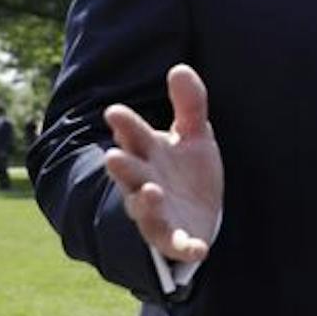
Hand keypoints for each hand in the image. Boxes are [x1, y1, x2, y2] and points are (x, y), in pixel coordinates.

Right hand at [102, 64, 222, 262]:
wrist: (201, 213)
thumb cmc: (189, 171)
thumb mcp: (195, 135)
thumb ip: (190, 104)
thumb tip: (180, 67)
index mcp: (148, 154)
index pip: (132, 136)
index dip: (125, 125)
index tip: (115, 113)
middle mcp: (145, 182)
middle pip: (130, 174)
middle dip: (123, 166)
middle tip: (114, 156)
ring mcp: (157, 212)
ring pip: (144, 208)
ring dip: (144, 202)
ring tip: (150, 190)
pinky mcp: (175, 238)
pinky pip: (175, 244)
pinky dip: (184, 247)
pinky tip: (199, 247)